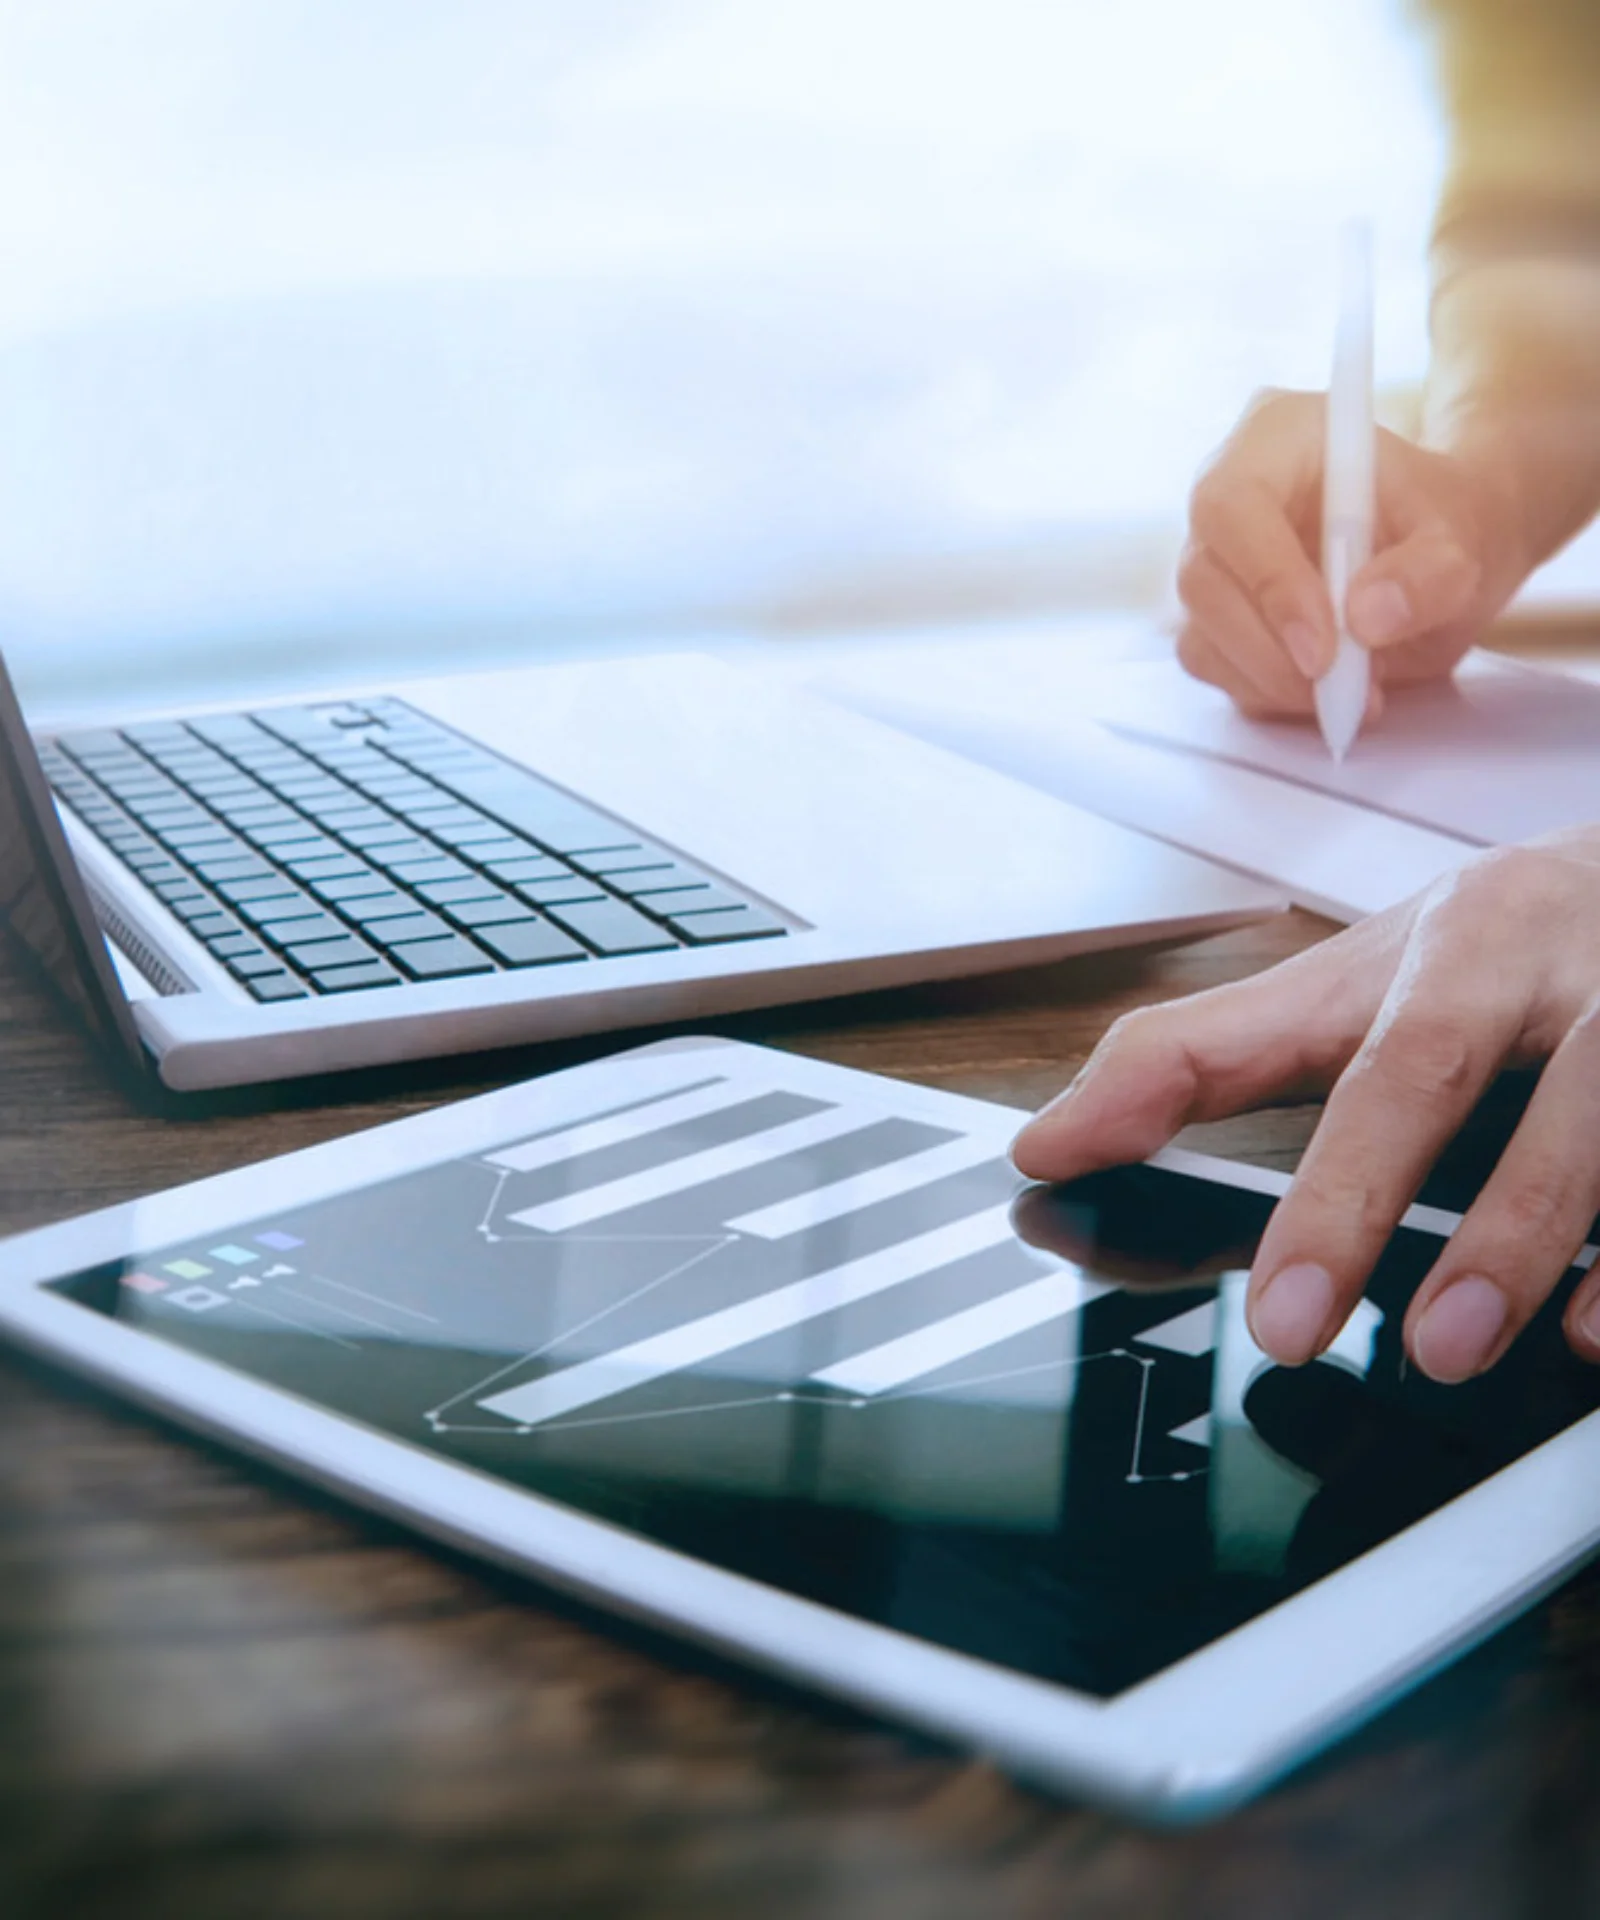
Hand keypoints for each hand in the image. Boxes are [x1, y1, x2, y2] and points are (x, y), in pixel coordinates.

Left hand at [1010, 830, 1599, 1384]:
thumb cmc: (1501, 952)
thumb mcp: (1351, 988)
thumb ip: (1201, 1060)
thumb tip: (1048, 1139)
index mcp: (1434, 949)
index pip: (1307, 1040)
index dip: (1208, 1117)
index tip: (1119, 1206)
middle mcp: (1531, 961)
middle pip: (1430, 1061)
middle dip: (1352, 1193)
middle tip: (1289, 1324)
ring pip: (1590, 1109)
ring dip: (1522, 1236)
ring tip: (1451, 1346)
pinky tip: (1598, 1332)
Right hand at [1174, 389, 1527, 717]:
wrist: (1442, 550)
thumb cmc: (1445, 521)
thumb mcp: (1464, 535)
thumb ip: (1429, 572)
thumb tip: (1367, 619)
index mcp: (1274, 439)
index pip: (1232, 505)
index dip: (1268, 579)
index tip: (1326, 647)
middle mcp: (1225, 497)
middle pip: (1203, 580)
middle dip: (1269, 649)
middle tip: (1341, 686)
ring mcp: (1213, 562)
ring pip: (1200, 637)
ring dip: (1273, 681)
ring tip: (1357, 688)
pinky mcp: (1214, 619)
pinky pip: (1216, 670)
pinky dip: (1271, 695)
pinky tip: (1330, 690)